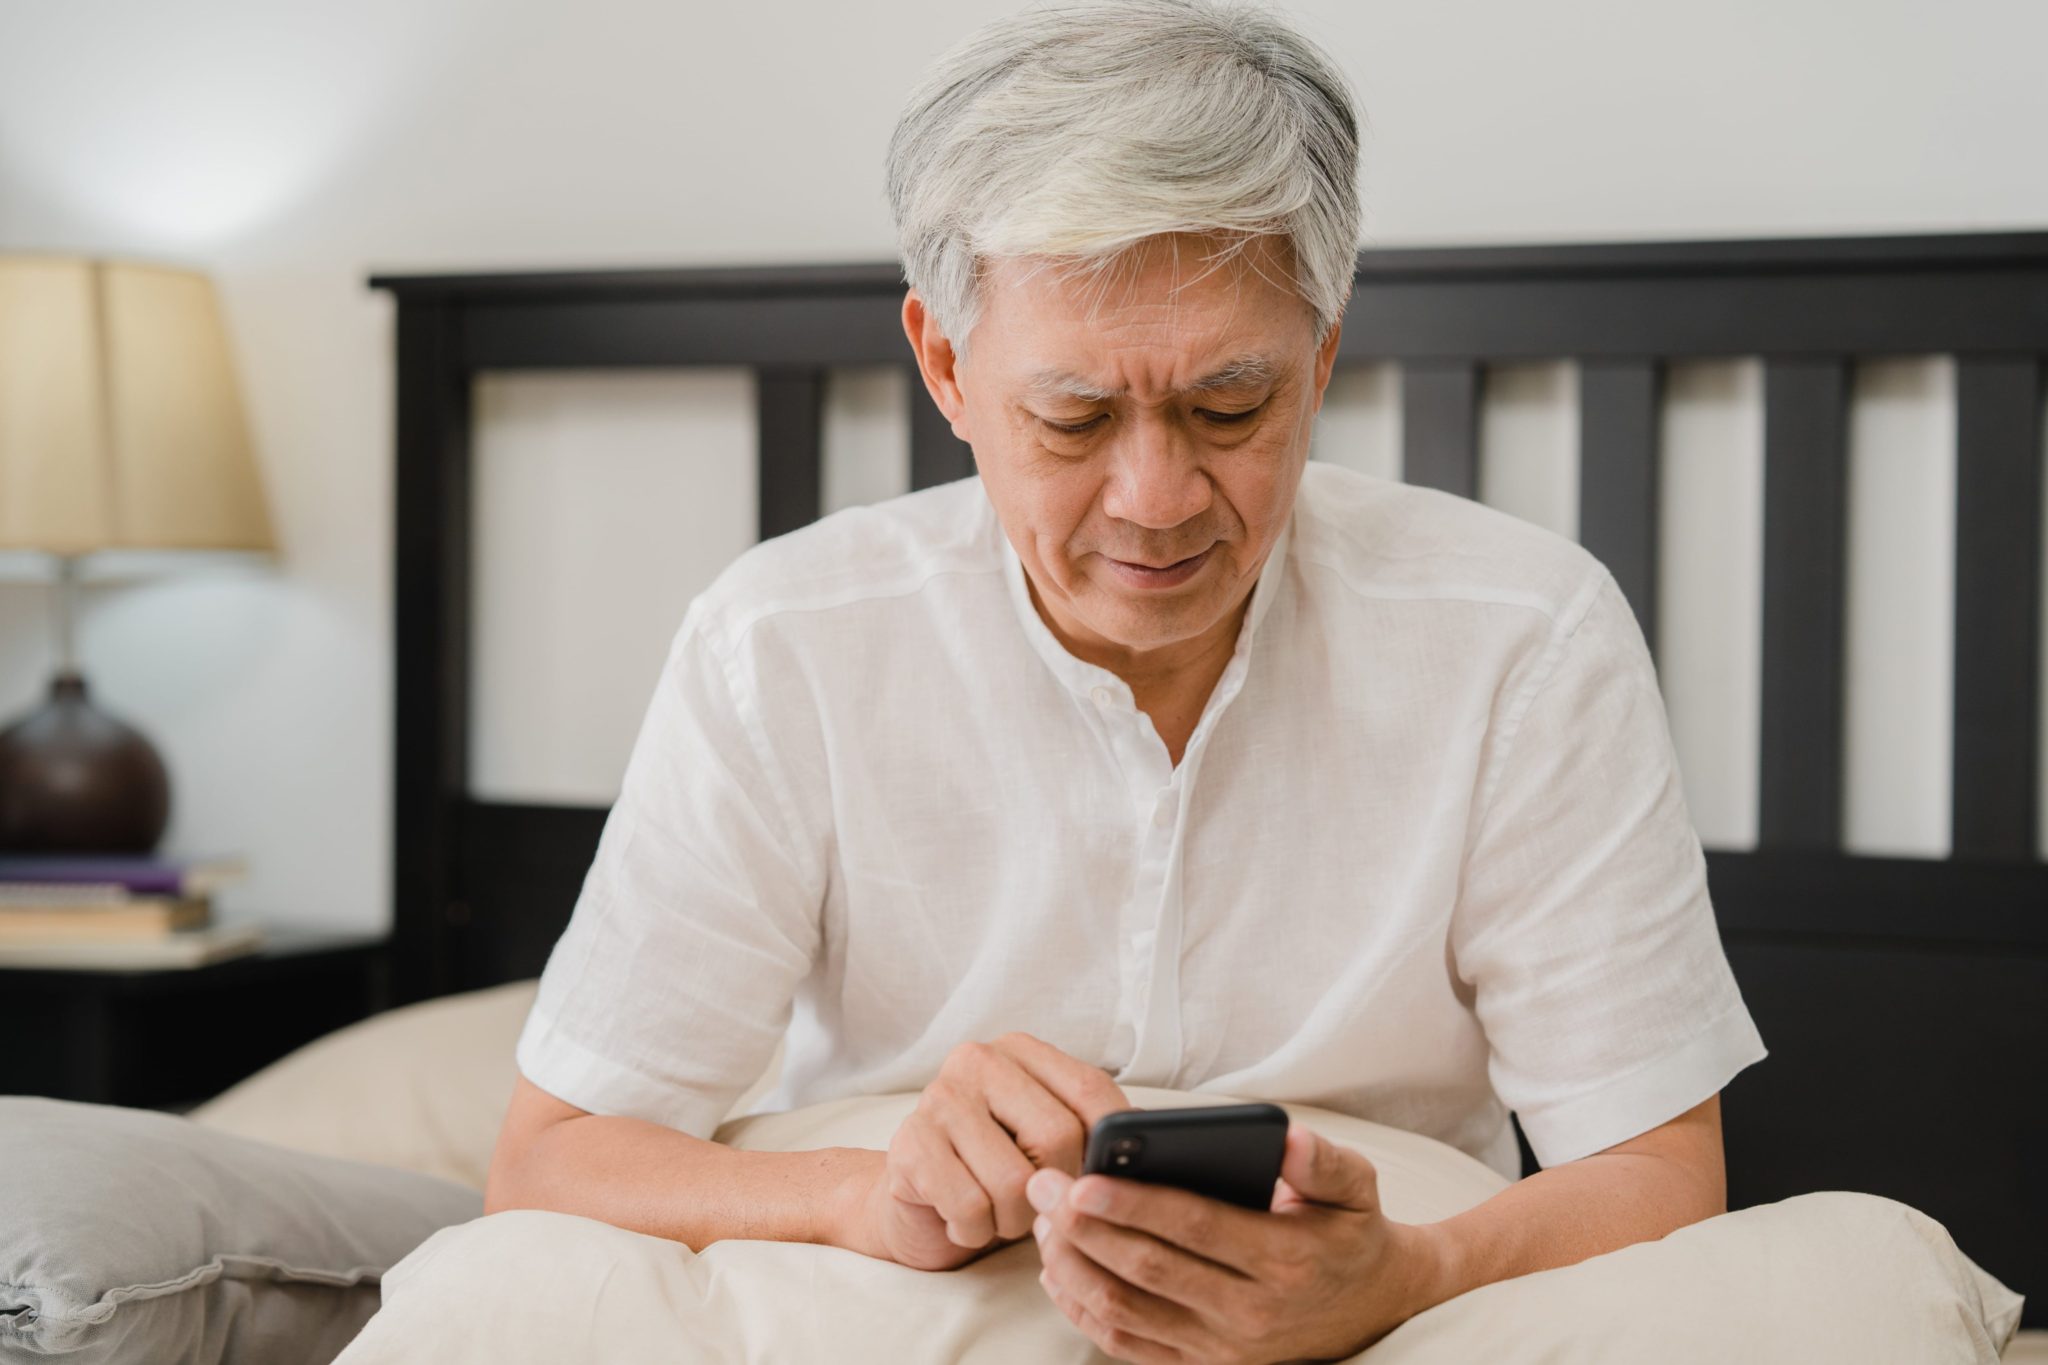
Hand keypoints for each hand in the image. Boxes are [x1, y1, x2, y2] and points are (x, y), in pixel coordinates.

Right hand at [835, 1032, 1130, 1270]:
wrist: (916, 1205)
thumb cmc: (995, 1172)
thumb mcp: (1046, 1141)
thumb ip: (1089, 1131)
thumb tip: (1144, 1140)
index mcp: (1021, 1052)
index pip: (1089, 1089)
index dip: (1111, 1142)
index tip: (1113, 1179)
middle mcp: (977, 1061)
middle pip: (1057, 1136)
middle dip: (1056, 1192)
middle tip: (1038, 1206)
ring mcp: (938, 1098)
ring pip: (1014, 1181)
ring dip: (1014, 1220)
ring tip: (998, 1215)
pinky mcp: (910, 1145)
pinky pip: (970, 1207)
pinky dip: (975, 1232)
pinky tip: (964, 1222)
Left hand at [1025, 1121, 1442, 1362]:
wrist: (1379, 1309)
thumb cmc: (1352, 1234)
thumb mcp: (1355, 1186)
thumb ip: (1321, 1160)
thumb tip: (1287, 1138)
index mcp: (1283, 1258)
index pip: (1193, 1228)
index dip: (1132, 1205)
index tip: (1081, 1181)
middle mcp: (1250, 1313)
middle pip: (1147, 1270)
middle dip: (1083, 1228)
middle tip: (1041, 1187)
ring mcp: (1224, 1349)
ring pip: (1127, 1311)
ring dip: (1074, 1267)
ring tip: (1042, 1223)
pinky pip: (1129, 1346)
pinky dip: (1084, 1312)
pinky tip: (1058, 1273)